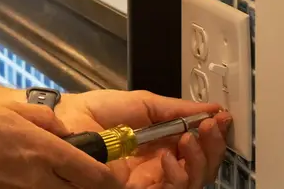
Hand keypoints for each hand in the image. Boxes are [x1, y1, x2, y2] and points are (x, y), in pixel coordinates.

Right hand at [0, 102, 122, 188]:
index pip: (96, 176)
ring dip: (58, 186)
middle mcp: (37, 180)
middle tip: (77, 172)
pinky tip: (16, 178)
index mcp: (41, 151)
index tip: (108, 173)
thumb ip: (41, 119)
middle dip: (85, 183)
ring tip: (38, 171)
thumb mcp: (3, 110)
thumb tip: (61, 129)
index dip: (108, 177)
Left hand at [54, 90, 230, 188]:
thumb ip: (174, 109)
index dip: (212, 135)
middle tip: (211, 126)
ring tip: (190, 138)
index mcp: (158, 144)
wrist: (63, 123)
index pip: (196, 148)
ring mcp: (148, 181)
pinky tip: (170, 157)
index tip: (220, 117)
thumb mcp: (140, 104)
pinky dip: (176, 175)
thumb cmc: (90, 113)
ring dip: (198, 160)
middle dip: (212, 147)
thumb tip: (208, 107)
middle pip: (199, 168)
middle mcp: (157, 166)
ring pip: (191, 183)